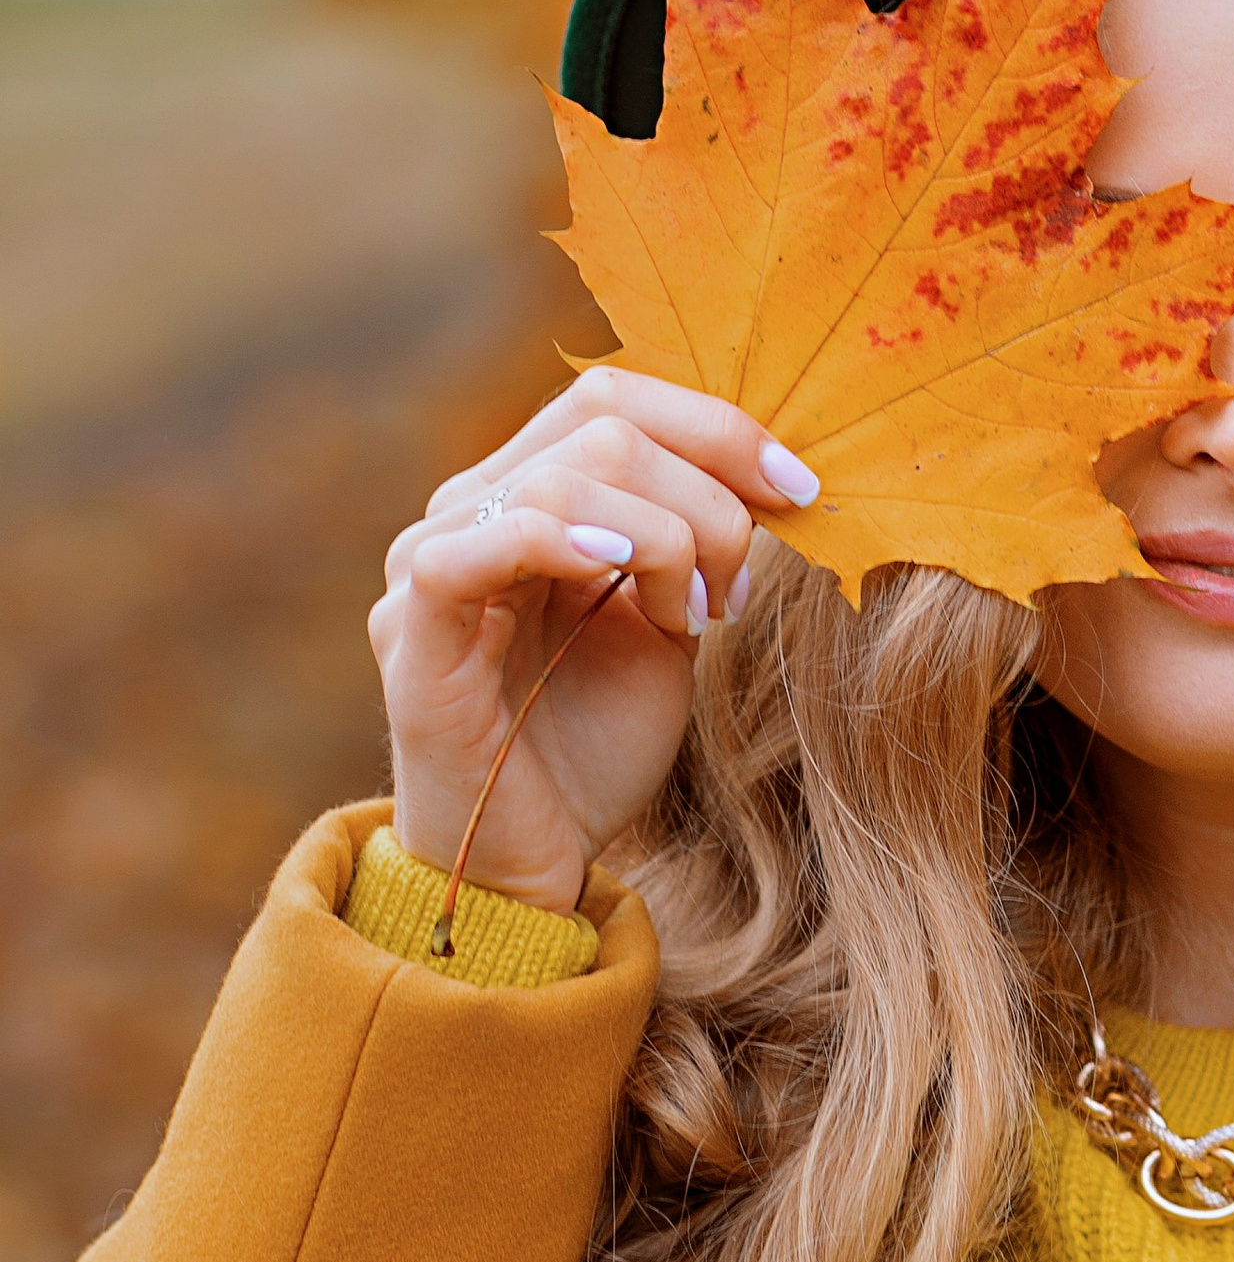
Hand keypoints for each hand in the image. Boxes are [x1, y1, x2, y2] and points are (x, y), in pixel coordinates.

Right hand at [371, 372, 821, 913]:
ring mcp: (428, 564)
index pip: (614, 398)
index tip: (801, 487)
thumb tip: (767, 466)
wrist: (533, 864)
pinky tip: (616, 570)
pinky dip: (557, 540)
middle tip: (739, 588)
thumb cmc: (596, 744)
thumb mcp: (669, 621)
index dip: (717, 427)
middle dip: (706, 495)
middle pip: (602, 424)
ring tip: (692, 616)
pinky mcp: (406, 633)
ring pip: (557, 476)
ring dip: (662, 537)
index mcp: (527, 494)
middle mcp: (469, 511)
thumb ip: (692, 539)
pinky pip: (466, 549)